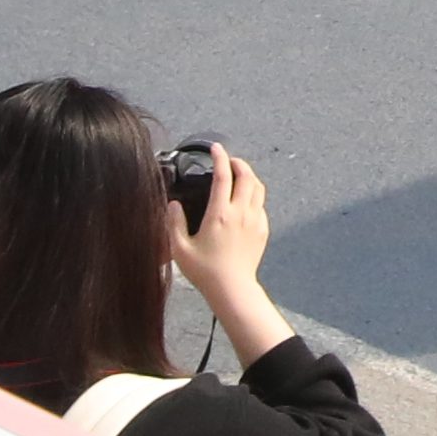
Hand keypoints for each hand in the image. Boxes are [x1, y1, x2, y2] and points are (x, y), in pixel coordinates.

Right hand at [177, 140, 272, 297]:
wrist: (231, 287)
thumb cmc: (204, 270)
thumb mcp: (180, 248)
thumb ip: (174, 223)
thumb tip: (173, 204)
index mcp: (220, 214)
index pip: (223, 177)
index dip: (220, 158)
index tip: (216, 148)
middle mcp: (241, 213)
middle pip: (247, 176)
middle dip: (239, 163)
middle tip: (228, 160)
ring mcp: (256, 220)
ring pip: (259, 188)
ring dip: (249, 176)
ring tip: (238, 176)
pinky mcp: (263, 229)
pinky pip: (261, 204)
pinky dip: (253, 194)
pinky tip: (243, 201)